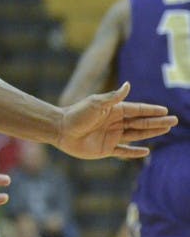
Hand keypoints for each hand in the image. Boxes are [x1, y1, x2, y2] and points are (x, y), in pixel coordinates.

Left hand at [57, 82, 177, 158]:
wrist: (60, 130)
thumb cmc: (76, 114)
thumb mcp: (96, 103)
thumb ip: (114, 97)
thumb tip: (128, 84)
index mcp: (113, 110)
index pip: (137, 110)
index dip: (151, 110)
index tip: (166, 110)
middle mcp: (114, 123)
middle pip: (140, 122)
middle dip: (157, 122)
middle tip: (174, 121)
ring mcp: (111, 136)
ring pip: (136, 135)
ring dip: (151, 133)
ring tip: (166, 130)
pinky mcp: (105, 149)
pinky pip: (124, 151)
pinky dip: (134, 152)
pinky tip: (147, 152)